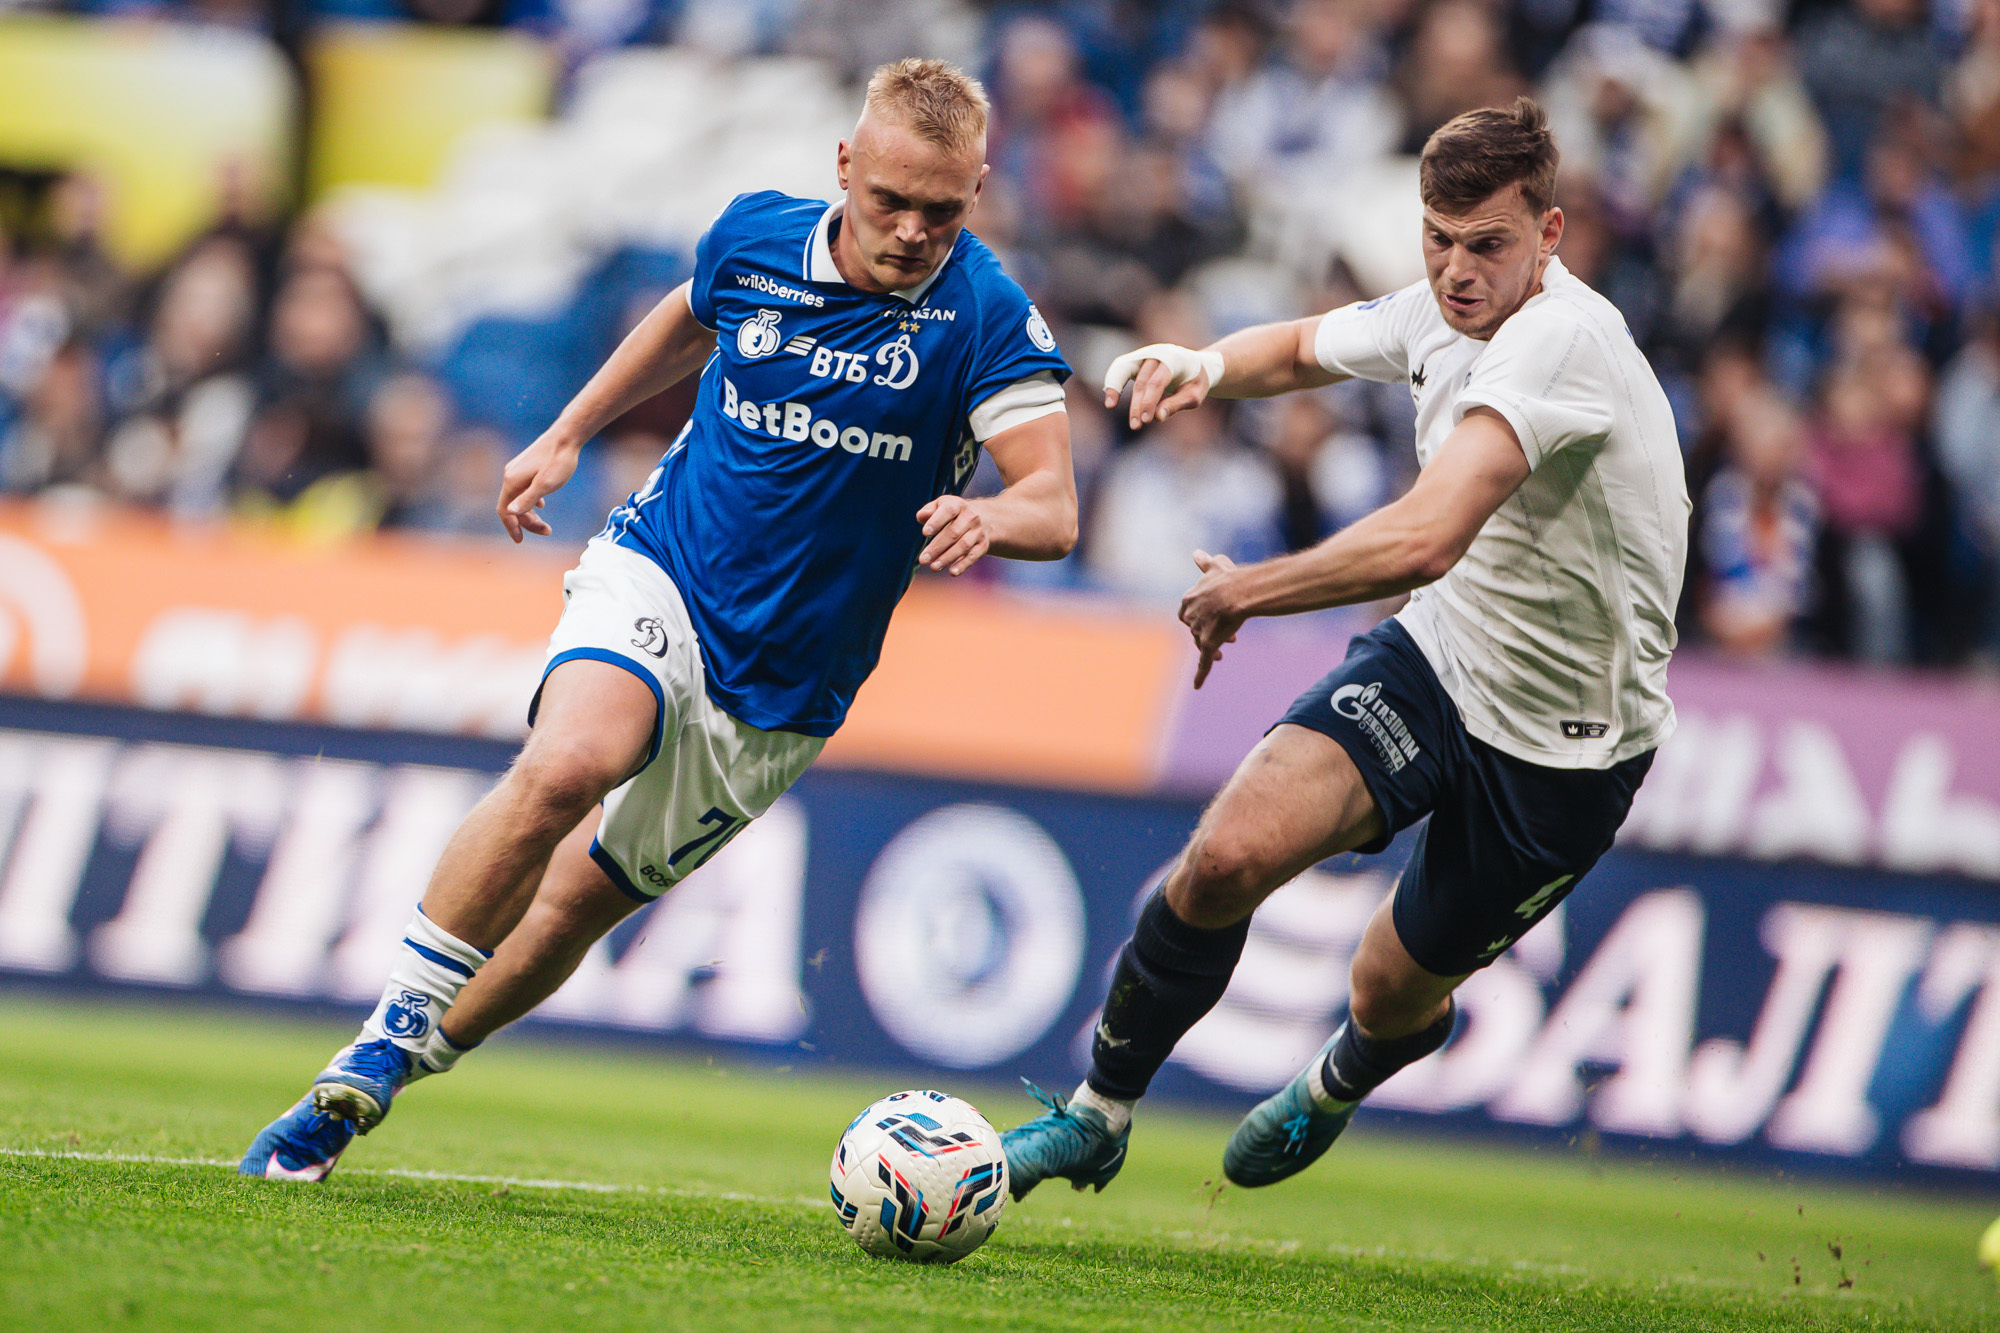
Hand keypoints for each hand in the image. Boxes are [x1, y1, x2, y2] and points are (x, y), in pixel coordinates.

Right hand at [497, 430, 581, 541]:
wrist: (566, 437)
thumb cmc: (559, 461)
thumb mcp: (545, 485)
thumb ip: (527, 499)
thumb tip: (510, 513)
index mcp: (512, 481)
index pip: (504, 511)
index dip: (512, 527)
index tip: (520, 541)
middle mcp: (510, 475)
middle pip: (513, 506)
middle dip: (528, 522)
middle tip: (547, 531)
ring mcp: (518, 470)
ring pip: (519, 498)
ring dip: (531, 513)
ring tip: (547, 524)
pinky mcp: (527, 467)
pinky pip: (524, 489)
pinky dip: (532, 501)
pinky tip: (542, 503)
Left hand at [915, 495, 990, 575]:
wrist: (984, 518)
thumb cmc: (954, 514)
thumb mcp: (942, 506)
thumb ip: (929, 510)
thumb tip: (921, 517)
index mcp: (958, 505)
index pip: (948, 511)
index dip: (936, 521)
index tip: (925, 533)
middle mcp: (971, 517)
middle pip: (953, 533)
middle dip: (937, 547)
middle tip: (923, 559)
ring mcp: (978, 532)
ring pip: (963, 546)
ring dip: (947, 558)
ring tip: (933, 567)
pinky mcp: (983, 545)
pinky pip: (973, 556)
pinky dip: (963, 565)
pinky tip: (952, 572)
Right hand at [1102, 342, 1221, 428]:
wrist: (1195, 364)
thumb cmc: (1196, 381)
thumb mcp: (1195, 395)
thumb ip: (1177, 405)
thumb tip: (1157, 417)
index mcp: (1175, 360)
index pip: (1157, 382)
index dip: (1149, 402)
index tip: (1147, 420)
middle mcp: (1157, 353)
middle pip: (1142, 380)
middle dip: (1137, 404)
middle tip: (1136, 426)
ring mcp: (1145, 354)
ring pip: (1125, 369)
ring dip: (1116, 388)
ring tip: (1110, 405)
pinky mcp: (1137, 359)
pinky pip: (1120, 368)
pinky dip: (1113, 380)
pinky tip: (1109, 397)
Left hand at [1179, 549, 1245, 688]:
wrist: (1243, 592)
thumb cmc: (1231, 578)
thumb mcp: (1215, 566)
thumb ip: (1205, 563)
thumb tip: (1197, 553)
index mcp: (1188, 600)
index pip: (1188, 612)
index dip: (1202, 615)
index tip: (1216, 614)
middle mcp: (1190, 617)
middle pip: (1196, 629)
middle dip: (1211, 629)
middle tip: (1229, 627)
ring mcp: (1199, 632)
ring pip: (1203, 644)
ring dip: (1216, 645)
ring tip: (1230, 641)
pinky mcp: (1209, 645)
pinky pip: (1203, 663)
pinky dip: (1200, 675)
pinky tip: (1197, 686)